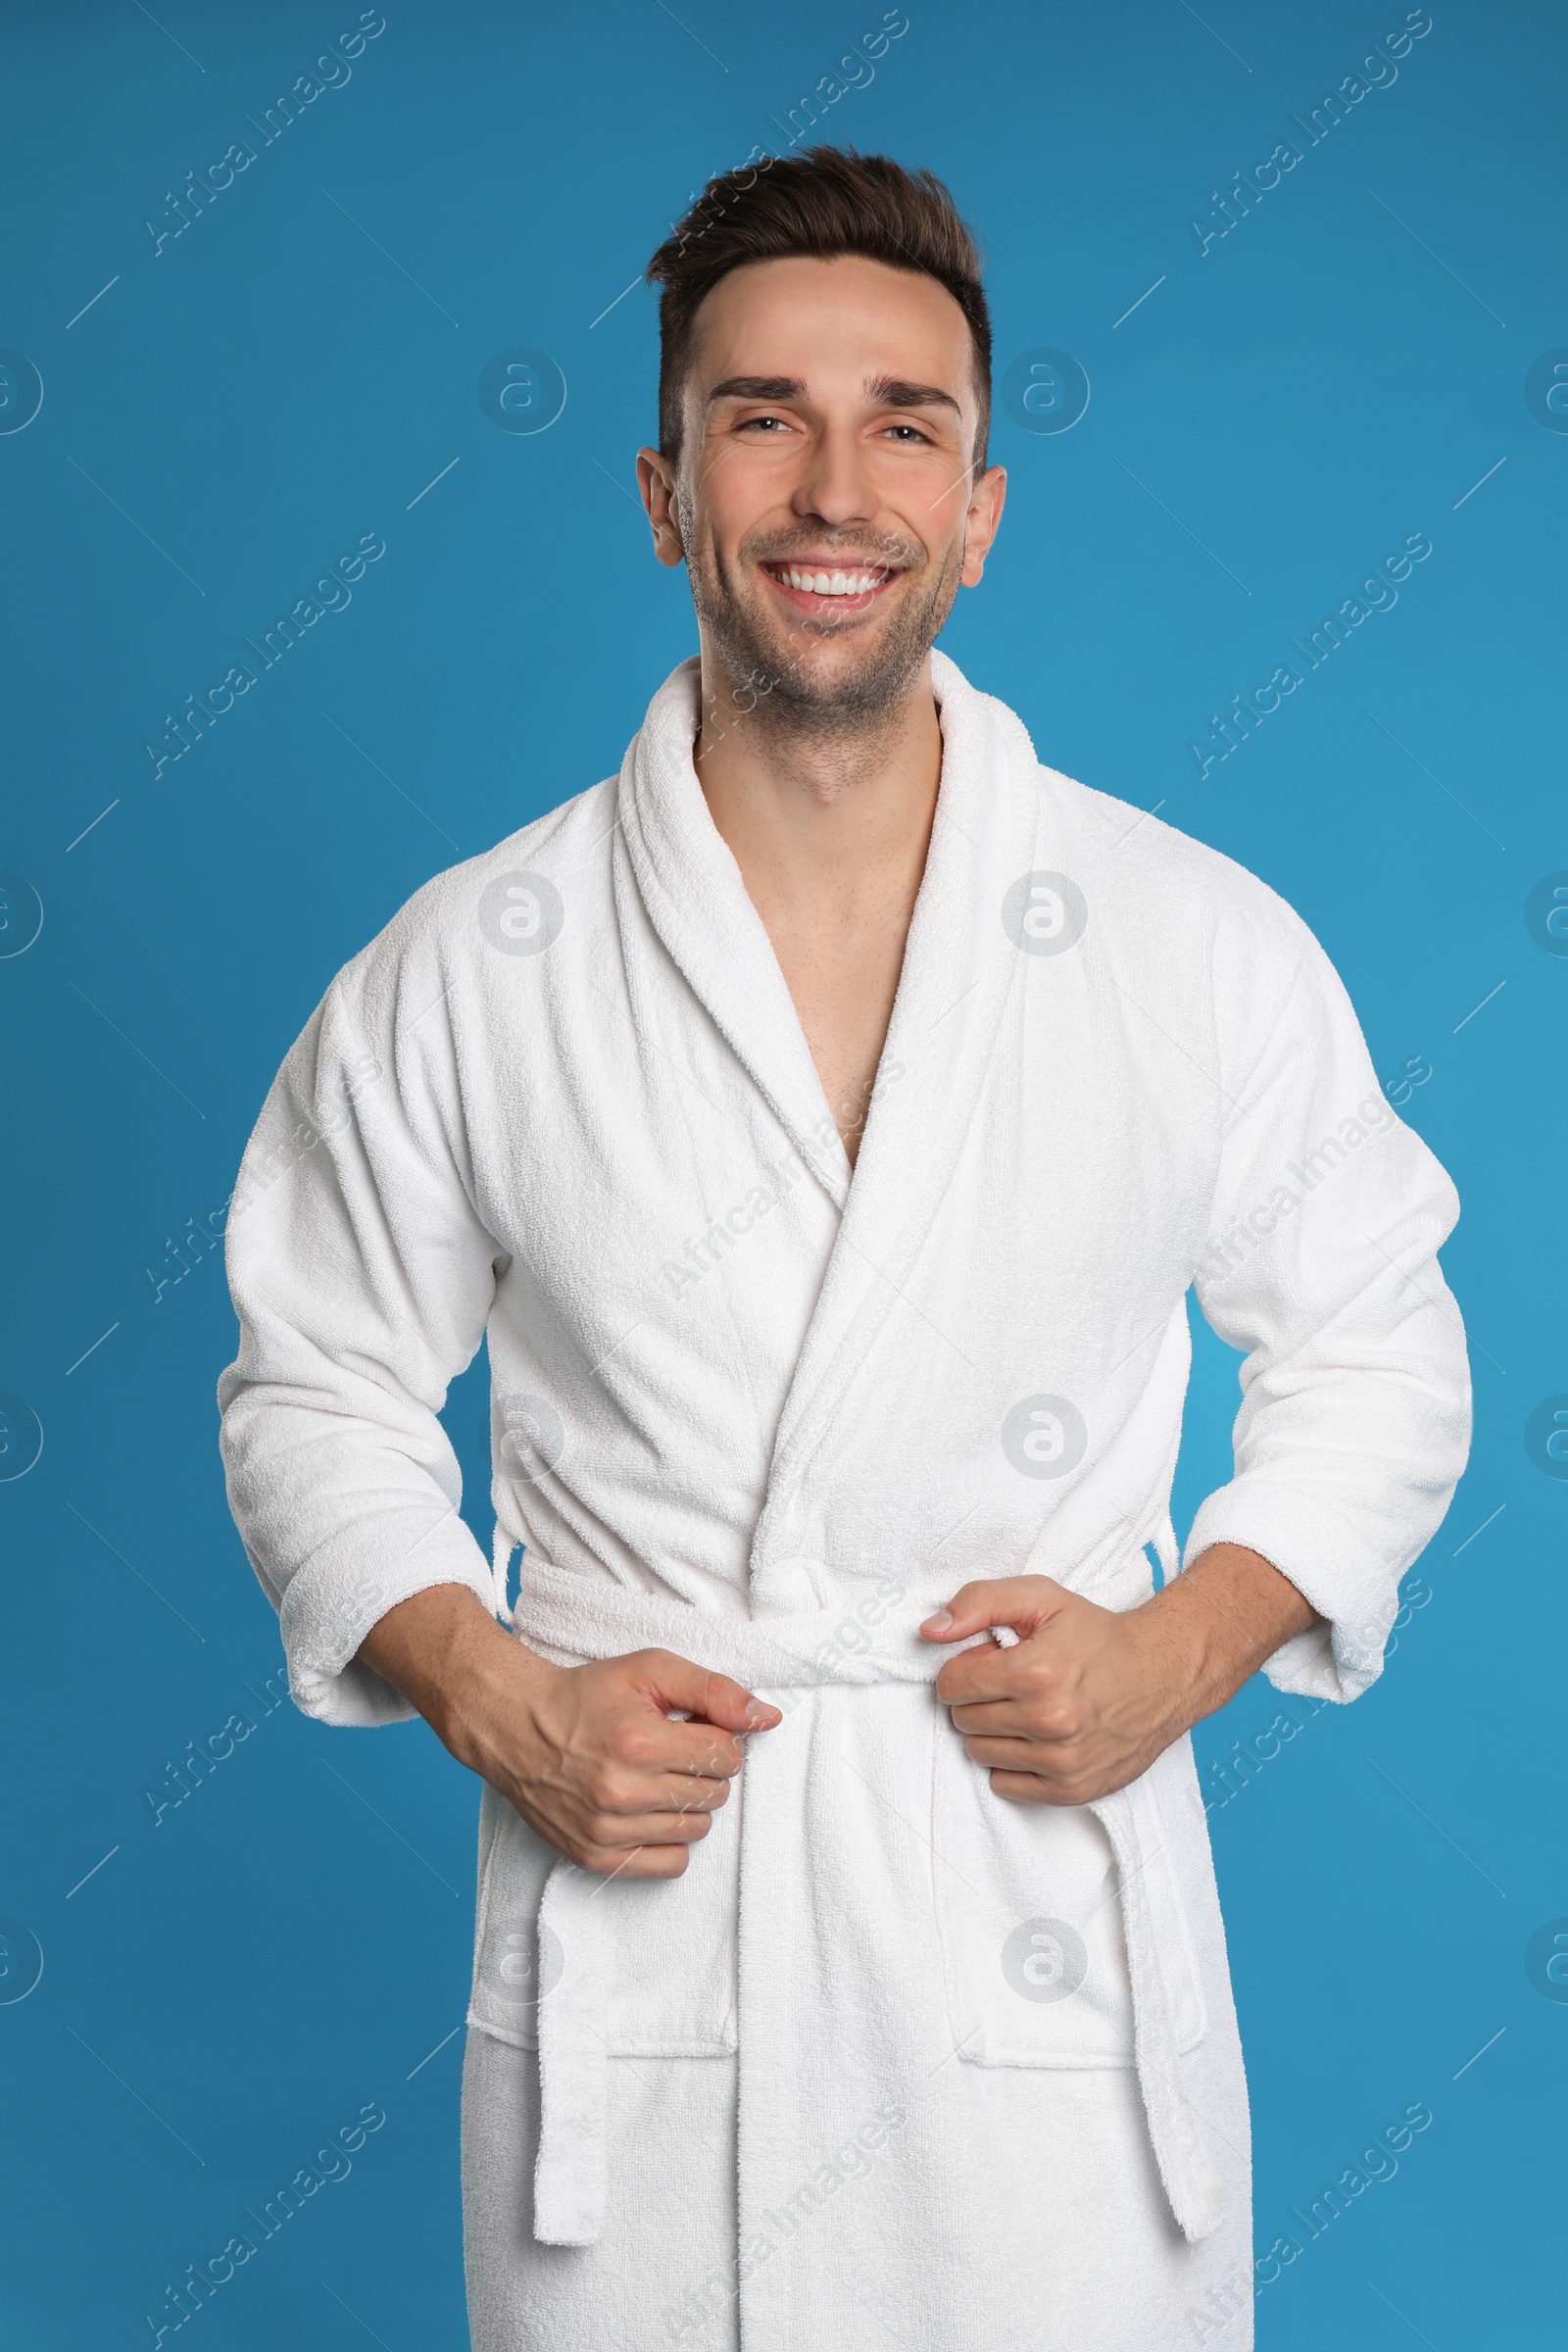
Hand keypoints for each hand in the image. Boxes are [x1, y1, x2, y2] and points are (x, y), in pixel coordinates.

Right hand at [356, 1584, 781, 1877]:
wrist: (517, 1726)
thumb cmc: (587, 1696)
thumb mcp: (651, 1670)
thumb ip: (714, 1691)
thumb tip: (767, 1717)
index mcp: (640, 1742)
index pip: (726, 1756)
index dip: (721, 1739)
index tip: (696, 1730)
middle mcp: (623, 1792)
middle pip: (715, 1794)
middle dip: (705, 1769)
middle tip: (673, 1750)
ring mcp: (607, 1830)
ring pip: (696, 1830)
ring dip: (689, 1804)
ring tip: (658, 1778)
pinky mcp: (595, 1856)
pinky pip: (668, 1865)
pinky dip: (669, 1840)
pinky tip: (649, 1810)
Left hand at [919, 1545, 1317, 1805]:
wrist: (1163, 1674)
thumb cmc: (1097, 1635)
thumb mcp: (1041, 1598)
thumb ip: (979, 1602)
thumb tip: (931, 1631)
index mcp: (1037, 1671)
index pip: (950, 1684)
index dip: (964, 1667)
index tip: (989, 1659)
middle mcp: (1050, 1721)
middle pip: (963, 1719)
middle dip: (978, 1697)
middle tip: (1013, 1682)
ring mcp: (1063, 1761)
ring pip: (979, 1753)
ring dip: (993, 1730)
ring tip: (1027, 1708)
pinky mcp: (1073, 1789)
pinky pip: (1005, 1785)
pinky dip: (1012, 1762)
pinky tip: (1037, 1738)